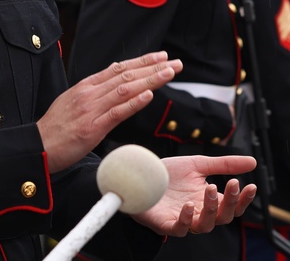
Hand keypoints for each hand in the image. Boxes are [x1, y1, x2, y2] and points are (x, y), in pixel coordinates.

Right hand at [38, 51, 180, 172]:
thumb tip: (112, 71)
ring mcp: (90, 110)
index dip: (141, 62)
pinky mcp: (92, 128)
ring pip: (124, 90)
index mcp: (85, 87)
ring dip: (149, 80)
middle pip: (125, 76)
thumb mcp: (73, 101)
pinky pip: (116, 113)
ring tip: (169, 73)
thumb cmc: (56, 128)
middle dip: (152, 68)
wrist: (39, 146)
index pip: (118, 69)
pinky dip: (133, 103)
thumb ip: (94, 89)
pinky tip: (148, 96)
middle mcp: (89, 94)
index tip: (161, 57)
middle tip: (175, 62)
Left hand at [131, 154, 256, 234]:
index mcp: (207, 200)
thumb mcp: (197, 164)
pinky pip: (180, 229)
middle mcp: (198, 212)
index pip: (232, 205)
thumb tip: (253, 162)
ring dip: (211, 208)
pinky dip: (186, 219)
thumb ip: (224, 165)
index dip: (243, 199)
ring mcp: (182, 219)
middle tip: (231, 183)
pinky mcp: (165, 223)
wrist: (138, 174)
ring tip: (210, 188)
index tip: (250, 185)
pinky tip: (189, 206)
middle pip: (223, 217)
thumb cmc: (167, 173)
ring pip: (205, 224)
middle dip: (230, 202)